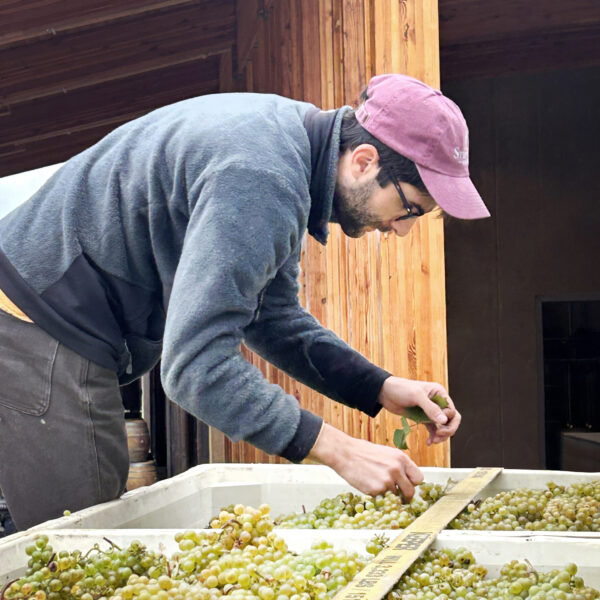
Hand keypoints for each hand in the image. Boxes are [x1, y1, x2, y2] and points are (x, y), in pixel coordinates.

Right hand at [307, 423, 423, 498]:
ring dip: (388, 494)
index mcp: (401, 458)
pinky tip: (368, 484)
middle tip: (398, 495)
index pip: (419, 478)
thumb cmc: (364, 452)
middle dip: (405, 496)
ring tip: (376, 483)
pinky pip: (382, 498)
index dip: (413, 483)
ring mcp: (387, 481)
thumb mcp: (387, 453)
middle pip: (410, 492)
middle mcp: (397, 469)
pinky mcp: (376, 490)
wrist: (345, 453)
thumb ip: (399, 465)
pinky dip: (376, 495)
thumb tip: (407, 478)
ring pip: (395, 496)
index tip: (408, 485)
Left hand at [378, 376, 460, 444]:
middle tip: (438, 436)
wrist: (384, 392)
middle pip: (451, 420)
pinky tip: (429, 442)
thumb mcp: (416, 396)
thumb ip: (430, 408)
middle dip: (447, 430)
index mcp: (439, 393)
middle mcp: (437, 402)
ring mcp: (430, 411)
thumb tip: (444, 421)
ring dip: (441, 435)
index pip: (452, 411)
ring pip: (443, 426)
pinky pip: (433, 429)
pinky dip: (433, 436)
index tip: (438, 426)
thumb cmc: (400, 389)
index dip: (448, 421)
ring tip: (433, 441)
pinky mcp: (423, 417)